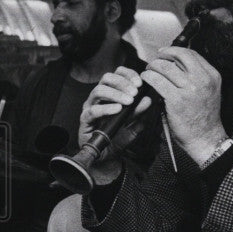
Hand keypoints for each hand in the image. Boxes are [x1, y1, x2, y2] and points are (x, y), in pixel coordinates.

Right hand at [77, 66, 152, 182]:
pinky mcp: (85, 120)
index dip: (128, 74)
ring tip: (128, 101)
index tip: (140, 82)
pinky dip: (106, 108)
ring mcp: (90, 107)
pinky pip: (93, 110)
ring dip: (115, 94)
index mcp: (110, 93)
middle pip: (107, 78)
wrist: (106, 157)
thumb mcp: (132, 124)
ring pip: (99, 90)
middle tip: (135, 92)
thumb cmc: (117, 138)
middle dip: (122, 82)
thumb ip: (139, 113)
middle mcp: (98, 97)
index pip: (117, 74)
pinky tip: (117, 110)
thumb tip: (147, 100)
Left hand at [141, 46, 227, 164]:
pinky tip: (145, 80)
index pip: (191, 54)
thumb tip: (176, 66)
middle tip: (154, 61)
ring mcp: (189, 89)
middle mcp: (202, 80)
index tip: (164, 53)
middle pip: (178, 56)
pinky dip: (148, 77)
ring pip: (165, 67)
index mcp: (212, 76)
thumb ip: (198, 78)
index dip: (174, 51)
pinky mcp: (176, 100)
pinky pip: (157, 81)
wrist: (205, 138)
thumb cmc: (204, 118)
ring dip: (152, 67)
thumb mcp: (209, 92)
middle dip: (163, 56)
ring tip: (147, 72)